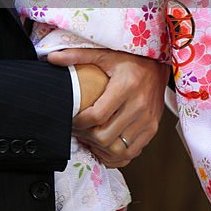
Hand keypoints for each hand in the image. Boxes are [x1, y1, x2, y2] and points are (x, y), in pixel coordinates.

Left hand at [50, 48, 168, 167]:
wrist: (159, 65)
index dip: (79, 122)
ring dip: (99, 148)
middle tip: (78, 130)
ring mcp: (148, 120)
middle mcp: (139, 106)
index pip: (97, 116)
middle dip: (86, 137)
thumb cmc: (130, 59)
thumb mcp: (104, 54)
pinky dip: (115, 155)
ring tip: (89, 138)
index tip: (72, 119)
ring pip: (118, 149)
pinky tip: (104, 146)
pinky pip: (132, 153)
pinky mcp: (152, 129)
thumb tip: (51, 58)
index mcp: (126, 86)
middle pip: (105, 136)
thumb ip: (78, 56)